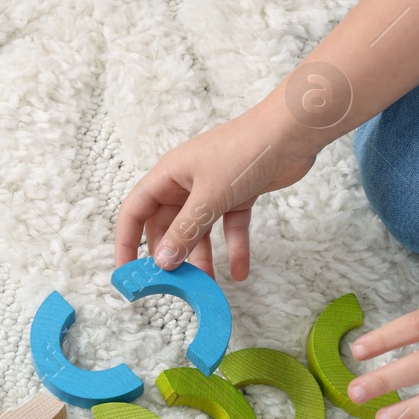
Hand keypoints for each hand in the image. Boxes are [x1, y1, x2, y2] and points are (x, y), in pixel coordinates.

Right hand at [114, 105, 315, 278]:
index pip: (135, 211)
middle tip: (172, 286)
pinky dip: (234, 248)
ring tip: (206, 287)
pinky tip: (239, 272)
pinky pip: (229, 227)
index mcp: (168, 175)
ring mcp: (213, 189)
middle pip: (167, 225)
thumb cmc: (244, 152)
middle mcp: (186, 183)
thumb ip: (185, 231)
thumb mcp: (209, 197)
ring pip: (199, 231)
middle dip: (169, 255)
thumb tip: (162, 261)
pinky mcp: (238, 195)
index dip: (127, 242)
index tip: (128, 273)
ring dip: (202, 257)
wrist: (291, 132)